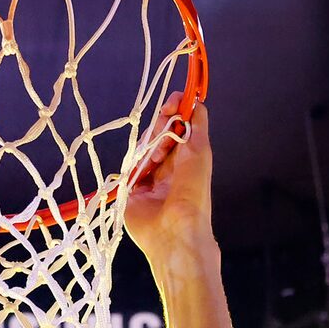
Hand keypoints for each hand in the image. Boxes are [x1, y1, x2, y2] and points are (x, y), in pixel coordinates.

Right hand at [122, 96, 211, 268]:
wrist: (174, 228)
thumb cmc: (193, 191)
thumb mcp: (200, 150)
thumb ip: (197, 122)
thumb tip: (193, 99)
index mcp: (186, 157)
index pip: (176, 125)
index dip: (173, 112)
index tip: (171, 104)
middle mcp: (167, 165)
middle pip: (156, 133)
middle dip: (159, 128)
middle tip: (164, 131)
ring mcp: (148, 176)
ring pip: (141, 147)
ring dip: (147, 147)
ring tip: (155, 160)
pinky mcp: (131, 189)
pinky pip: (128, 166)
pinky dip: (134, 164)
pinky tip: (142, 171)